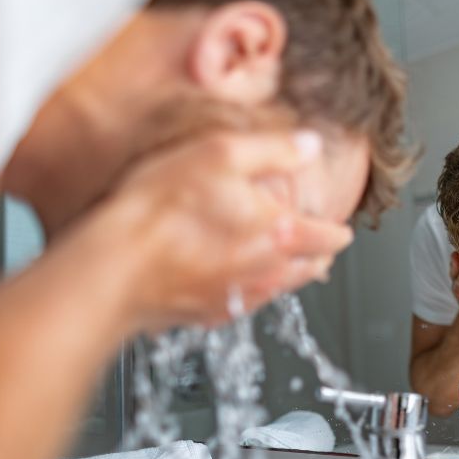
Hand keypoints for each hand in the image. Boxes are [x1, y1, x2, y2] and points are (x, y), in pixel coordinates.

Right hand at [106, 129, 353, 328]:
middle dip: (320, 257)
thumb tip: (310, 145)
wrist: (116, 265)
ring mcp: (239, 298)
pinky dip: (254, 290)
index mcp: (279, 233)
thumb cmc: (161, 208)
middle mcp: (266, 272)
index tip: (342, 230)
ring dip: (291, 275)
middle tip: (322, 250)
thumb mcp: (221, 154)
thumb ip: (274, 150)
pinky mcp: (210, 314)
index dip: (339, 231)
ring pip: (281, 289)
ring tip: (292, 265)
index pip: (328, 238)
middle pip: (310, 270)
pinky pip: (246, 303)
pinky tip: (242, 282)